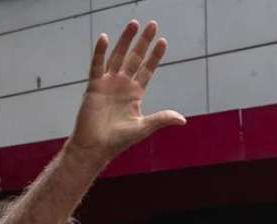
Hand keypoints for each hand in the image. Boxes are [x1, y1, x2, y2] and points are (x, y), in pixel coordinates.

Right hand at [67, 20, 185, 163]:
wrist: (96, 146)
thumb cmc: (118, 140)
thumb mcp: (144, 127)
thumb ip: (161, 119)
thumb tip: (183, 119)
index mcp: (135, 94)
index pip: (147, 70)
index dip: (155, 56)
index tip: (163, 41)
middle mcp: (122, 85)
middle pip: (134, 58)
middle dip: (143, 42)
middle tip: (152, 24)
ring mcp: (108, 83)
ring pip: (118, 56)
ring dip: (125, 40)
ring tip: (134, 24)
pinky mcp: (94, 86)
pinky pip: (97, 65)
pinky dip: (100, 52)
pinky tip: (105, 38)